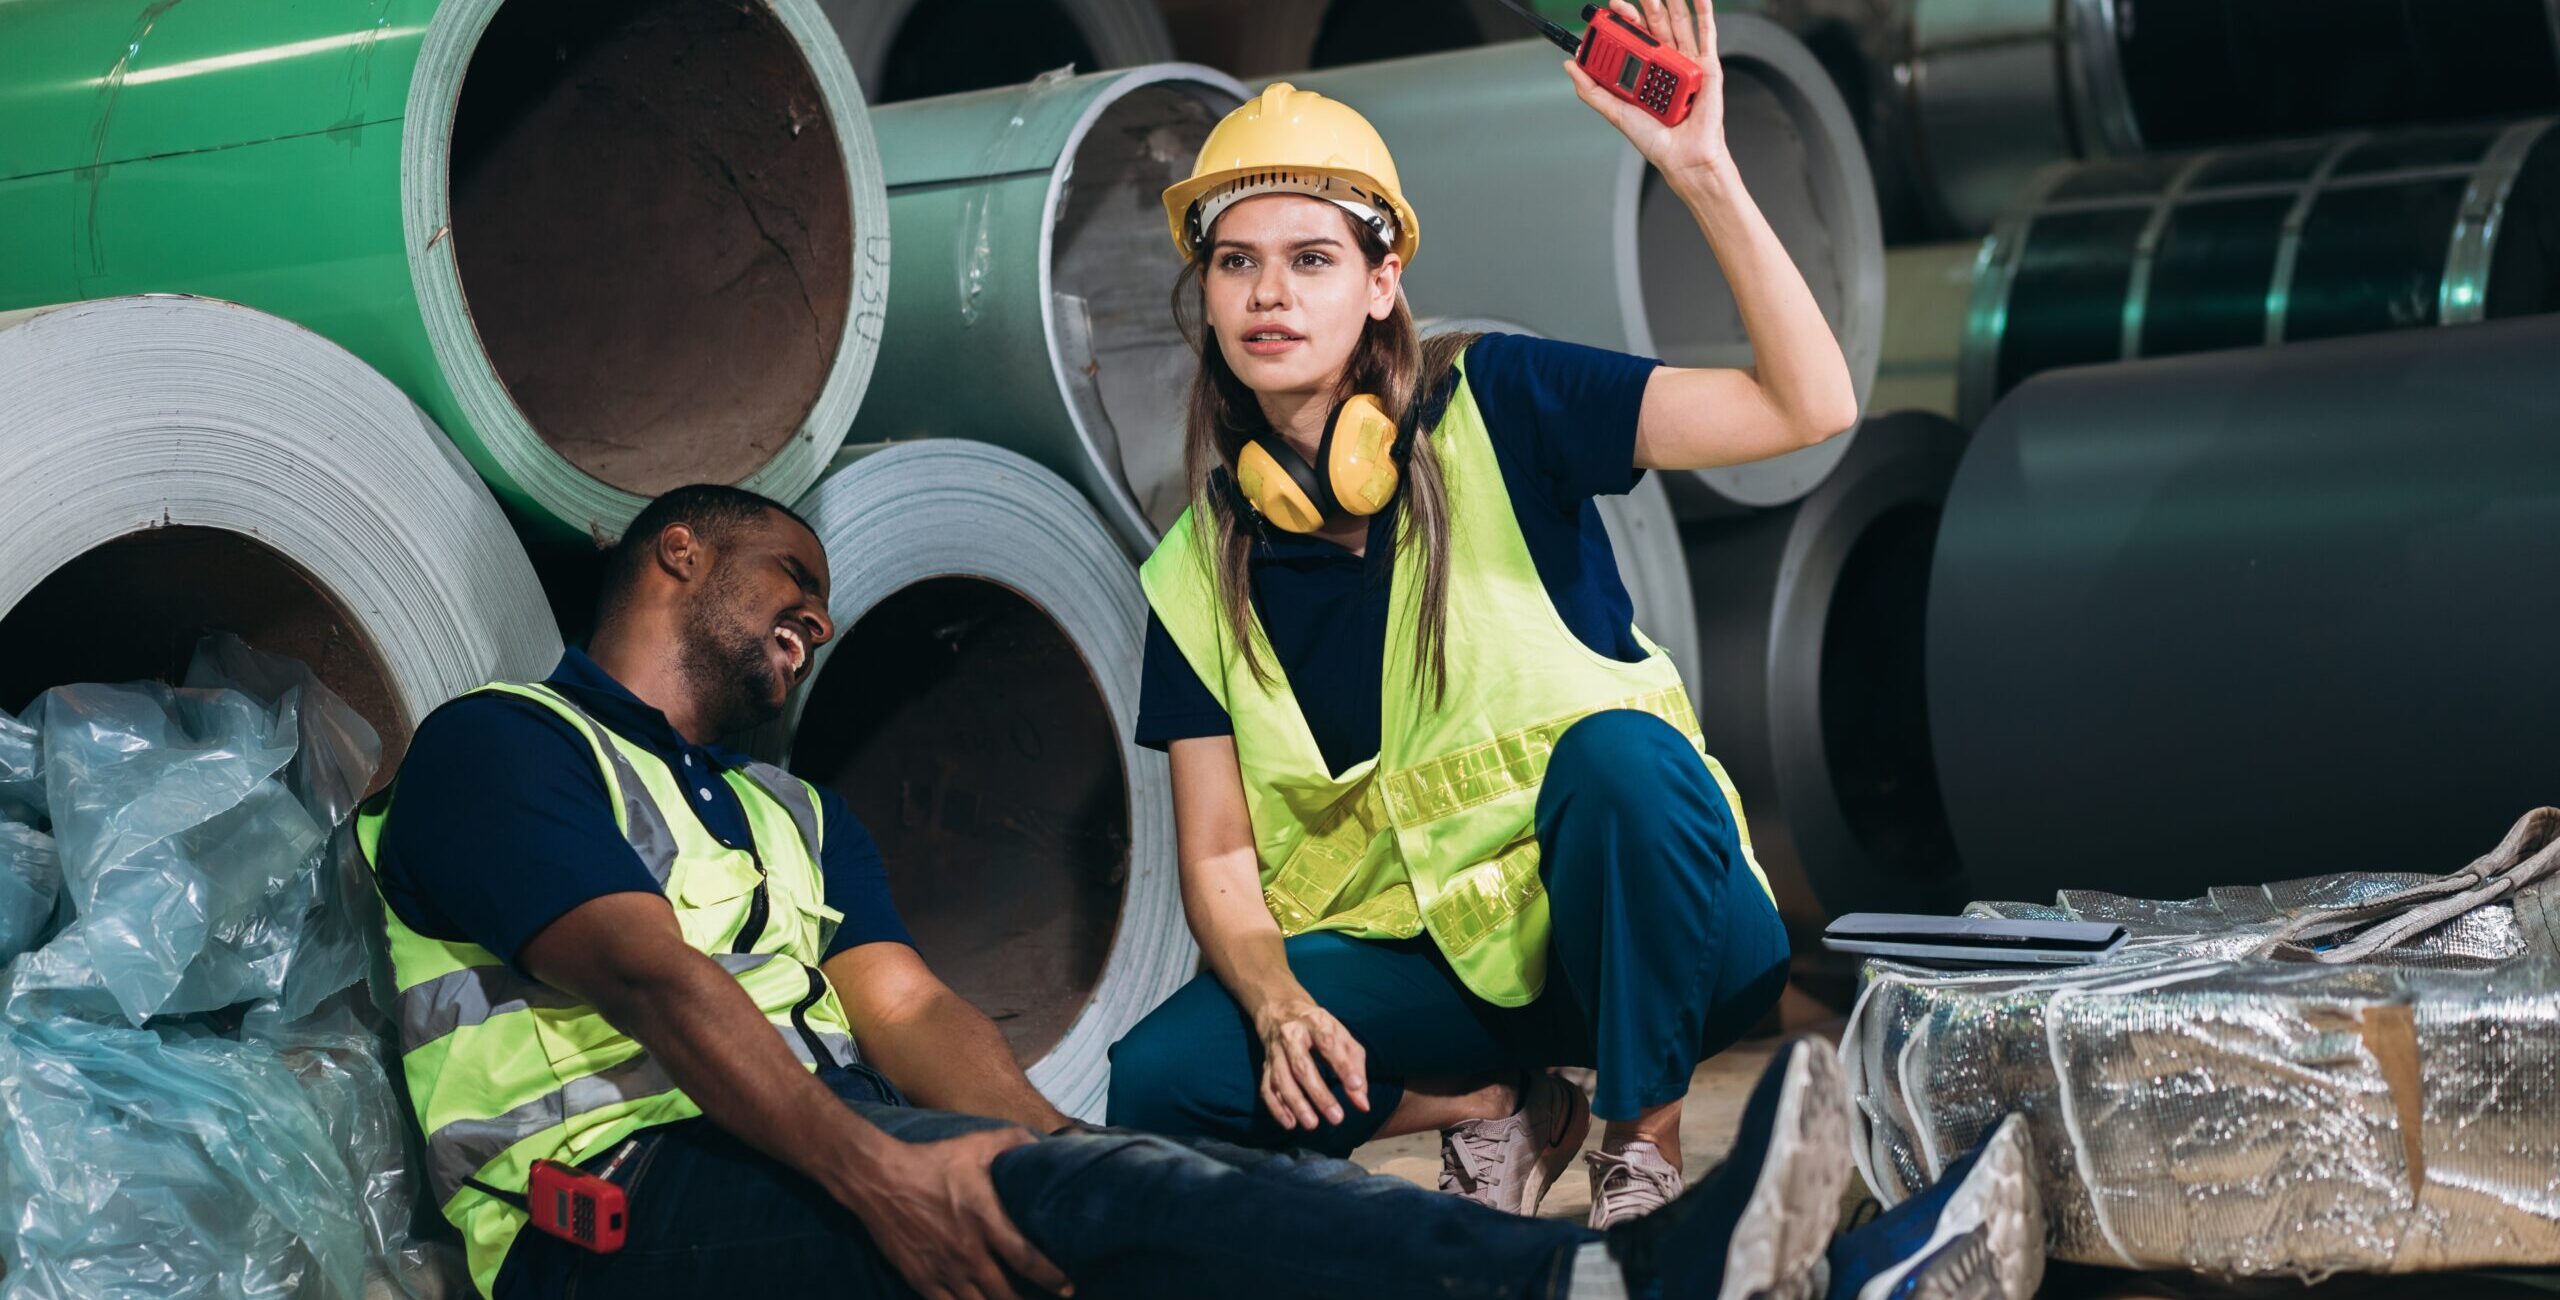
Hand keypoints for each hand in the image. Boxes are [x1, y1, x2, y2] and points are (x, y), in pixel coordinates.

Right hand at [850, 1129, 1073, 1299]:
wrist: (878, 1178)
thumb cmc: (930, 1161)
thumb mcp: (975, 1144)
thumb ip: (1013, 1142)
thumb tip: (1042, 1143)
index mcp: (986, 1221)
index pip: (1028, 1259)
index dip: (1052, 1278)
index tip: (1068, 1288)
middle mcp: (967, 1252)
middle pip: (1005, 1294)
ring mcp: (942, 1269)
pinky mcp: (920, 1279)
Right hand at [1252, 997, 1369, 1129]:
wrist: (1281, 1010)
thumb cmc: (1320, 1029)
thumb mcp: (1342, 1037)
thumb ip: (1355, 1068)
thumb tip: (1363, 1104)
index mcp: (1315, 1022)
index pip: (1329, 1043)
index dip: (1342, 1065)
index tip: (1356, 1087)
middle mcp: (1291, 1035)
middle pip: (1302, 1066)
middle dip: (1319, 1094)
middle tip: (1337, 1118)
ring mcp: (1275, 1051)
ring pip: (1282, 1080)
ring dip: (1296, 1104)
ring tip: (1312, 1125)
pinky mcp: (1265, 1065)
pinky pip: (1267, 1088)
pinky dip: (1276, 1107)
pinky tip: (1290, 1123)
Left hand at [1564, 0, 1729, 184]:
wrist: (1682, 156)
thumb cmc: (1656, 140)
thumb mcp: (1615, 112)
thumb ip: (1591, 90)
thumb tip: (1571, 67)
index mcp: (1645, 72)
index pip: (1631, 39)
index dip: (1620, 23)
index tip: (1606, 13)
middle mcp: (1666, 64)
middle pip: (1654, 27)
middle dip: (1640, 8)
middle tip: (1624, 0)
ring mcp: (1686, 63)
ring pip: (1678, 25)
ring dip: (1670, 3)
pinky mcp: (1707, 67)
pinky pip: (1707, 35)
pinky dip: (1705, 14)